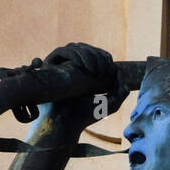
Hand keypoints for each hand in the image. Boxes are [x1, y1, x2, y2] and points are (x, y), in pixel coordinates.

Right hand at [0, 43, 130, 132]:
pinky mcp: (49, 65)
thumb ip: (121, 92)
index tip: (111, 64)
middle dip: (97, 54)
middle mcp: (71, 66)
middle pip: (85, 48)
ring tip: (95, 70)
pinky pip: (62, 50)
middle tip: (105, 67)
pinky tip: (84, 67)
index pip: (95, 54)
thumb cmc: (86, 116)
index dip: (104, 56)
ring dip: (88, 54)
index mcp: (85, 73)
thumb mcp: (110, 105)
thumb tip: (119, 71)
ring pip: (75, 47)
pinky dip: (74, 55)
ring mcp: (60, 65)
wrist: (65, 123)